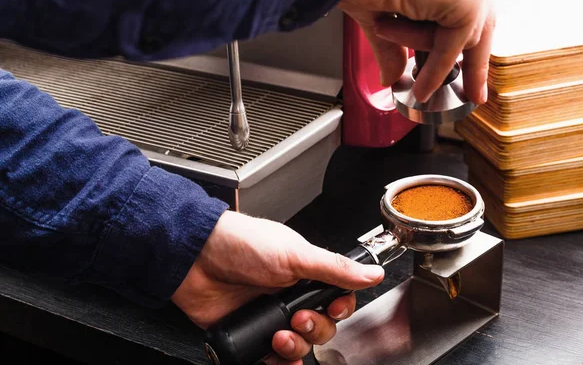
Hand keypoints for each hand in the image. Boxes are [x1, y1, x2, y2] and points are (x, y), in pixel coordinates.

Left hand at [171, 210, 384, 363]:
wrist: (196, 258)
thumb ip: (333, 268)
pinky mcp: (249, 332)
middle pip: (320, 327)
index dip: (339, 309)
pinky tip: (275, 357)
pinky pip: (271, 358)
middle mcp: (288, 296)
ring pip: (298, 345)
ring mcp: (268, 316)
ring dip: (295, 347)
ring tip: (278, 336)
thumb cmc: (242, 244)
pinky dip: (278, 362)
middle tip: (297, 318)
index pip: (335, 299)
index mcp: (304, 274)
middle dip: (314, 328)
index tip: (333, 308)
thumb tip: (371, 273)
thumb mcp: (294, 254)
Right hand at [338, 0, 495, 103]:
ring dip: (419, 47)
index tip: (472, 73)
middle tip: (473, 94)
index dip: (472, 44)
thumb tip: (391, 76)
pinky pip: (453, 48)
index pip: (473, 12)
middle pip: (482, 27)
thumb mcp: (382, 17)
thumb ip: (394, 48)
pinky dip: (435, 72)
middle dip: (474, 65)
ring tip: (385, 28)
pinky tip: (422, 88)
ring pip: (461, 39)